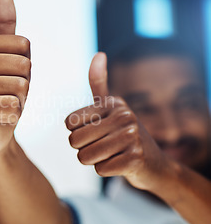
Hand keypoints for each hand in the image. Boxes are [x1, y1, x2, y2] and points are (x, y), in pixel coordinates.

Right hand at [0, 0, 30, 156]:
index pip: (23, 45)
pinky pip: (12, 104)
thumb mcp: (11, 58)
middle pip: (23, 64)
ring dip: (20, 100)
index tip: (8, 76)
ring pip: (20, 85)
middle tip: (6, 93)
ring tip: (2, 104)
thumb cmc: (3, 93)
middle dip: (24, 84)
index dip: (26, 65)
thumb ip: (6, 25)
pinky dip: (13, 114)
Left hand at [65, 53, 167, 189]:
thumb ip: (99, 84)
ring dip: (94, 160)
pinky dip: (106, 170)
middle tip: (103, 146)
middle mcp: (124, 116)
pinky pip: (100, 169)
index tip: (97, 131)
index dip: (77, 133)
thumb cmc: (124, 135)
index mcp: (113, 103)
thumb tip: (99, 54)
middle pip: (74, 141)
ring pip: (85, 156)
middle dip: (83, 149)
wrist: (154, 165)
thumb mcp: (111, 108)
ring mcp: (132, 137)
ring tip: (111, 154)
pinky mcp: (135, 159)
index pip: (69, 123)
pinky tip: (120, 164)